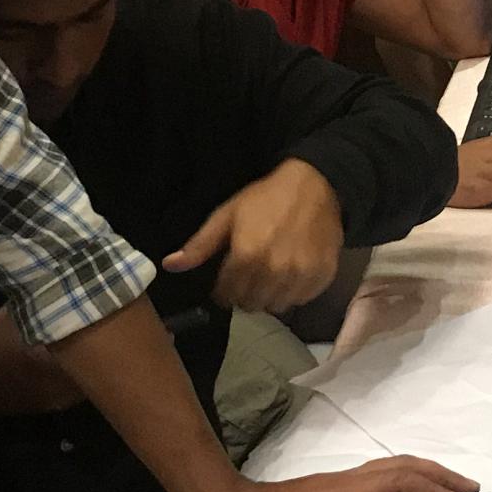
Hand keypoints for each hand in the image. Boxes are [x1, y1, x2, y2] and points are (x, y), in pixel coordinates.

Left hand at [162, 159, 343, 312]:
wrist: (315, 185)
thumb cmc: (265, 199)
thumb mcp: (227, 215)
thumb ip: (200, 245)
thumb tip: (170, 265)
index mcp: (247, 256)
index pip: (226, 295)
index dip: (222, 291)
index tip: (226, 283)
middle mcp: (274, 271)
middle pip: (250, 304)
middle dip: (244, 294)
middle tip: (249, 276)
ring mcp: (301, 276)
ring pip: (276, 306)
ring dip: (268, 296)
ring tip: (269, 276)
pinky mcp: (322, 277)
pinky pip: (300, 300)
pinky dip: (292, 293)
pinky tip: (290, 275)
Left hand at [203, 457, 475, 491]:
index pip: (397, 482)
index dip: (430, 488)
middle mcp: (348, 483)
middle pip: (402, 467)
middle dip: (438, 474)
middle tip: (471, 488)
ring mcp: (342, 487)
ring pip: (392, 471)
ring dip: (424, 476)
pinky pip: (381, 484)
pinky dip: (406, 487)